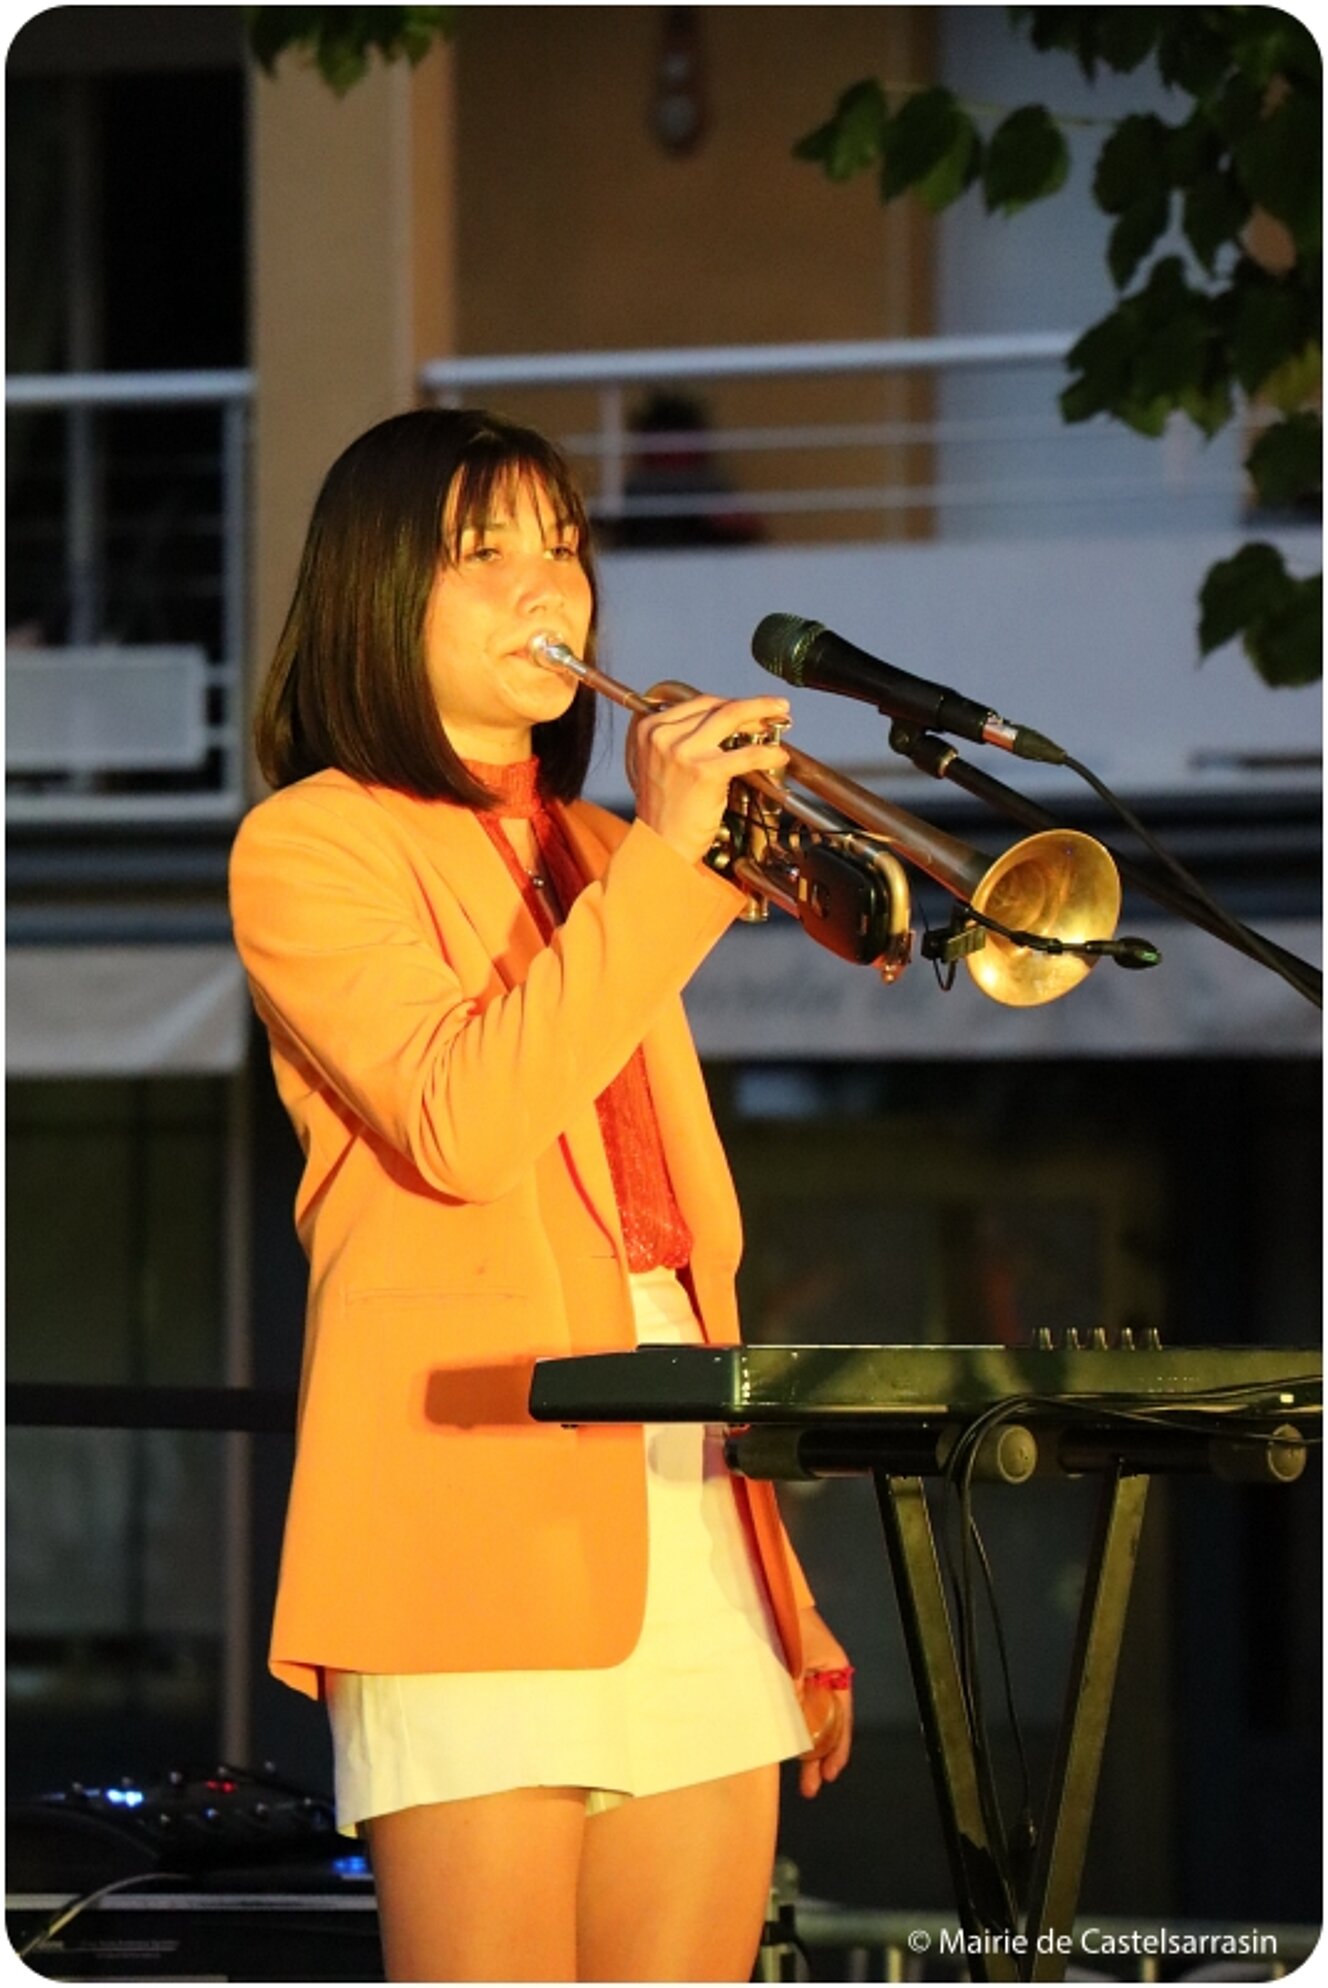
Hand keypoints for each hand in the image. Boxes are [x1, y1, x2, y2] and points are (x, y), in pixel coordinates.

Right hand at [628, 693, 790, 865]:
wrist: (661, 845)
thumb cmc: (666, 811)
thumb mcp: (662, 762)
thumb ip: (684, 738)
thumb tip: (728, 722)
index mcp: (649, 728)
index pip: (698, 704)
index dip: (730, 703)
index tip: (750, 706)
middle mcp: (663, 735)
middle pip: (716, 706)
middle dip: (750, 705)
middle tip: (774, 706)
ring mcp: (683, 751)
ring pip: (732, 717)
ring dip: (762, 713)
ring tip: (780, 716)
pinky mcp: (704, 771)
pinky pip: (745, 754)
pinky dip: (767, 753)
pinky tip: (778, 756)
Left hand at [796, 1606, 853, 1799]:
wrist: (767, 1594)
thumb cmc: (787, 1623)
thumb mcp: (794, 1662)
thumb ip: (794, 1697)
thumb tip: (794, 1733)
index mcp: (835, 1670)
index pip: (843, 1717)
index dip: (838, 1748)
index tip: (831, 1773)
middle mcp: (824, 1676)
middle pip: (827, 1723)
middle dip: (819, 1757)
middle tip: (811, 1788)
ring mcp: (805, 1676)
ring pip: (809, 1719)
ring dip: (804, 1746)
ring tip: (801, 1779)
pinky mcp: (787, 1673)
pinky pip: (793, 1706)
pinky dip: (791, 1726)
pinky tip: (785, 1747)